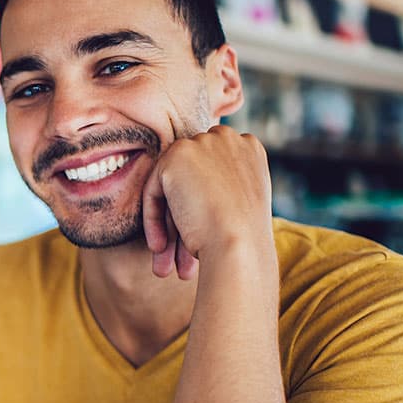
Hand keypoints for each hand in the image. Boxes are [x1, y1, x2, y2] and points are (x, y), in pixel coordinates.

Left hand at [140, 125, 272, 279]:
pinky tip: (159, 247)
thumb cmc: (244, 239)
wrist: (239, 245)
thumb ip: (219, 188)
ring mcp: (202, 144)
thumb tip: (190, 195)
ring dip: (166, 226)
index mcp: (249, 148)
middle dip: (181, 219)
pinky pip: (154, 191)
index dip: (203, 205)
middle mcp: (228, 138)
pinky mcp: (177, 156)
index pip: (212, 172)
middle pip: (191, 178)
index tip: (198, 235)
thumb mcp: (239, 206)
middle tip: (178, 256)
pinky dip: (153, 220)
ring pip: (171, 186)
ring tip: (165, 264)